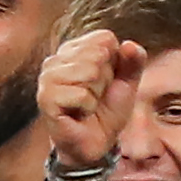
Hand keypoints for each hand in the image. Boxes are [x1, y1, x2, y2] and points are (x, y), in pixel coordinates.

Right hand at [38, 30, 145, 167]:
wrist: (97, 142)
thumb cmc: (108, 108)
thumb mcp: (128, 81)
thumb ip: (134, 60)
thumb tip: (129, 45)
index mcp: (74, 48)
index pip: (105, 39)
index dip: (114, 62)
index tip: (105, 80)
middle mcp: (56, 59)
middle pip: (99, 54)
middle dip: (105, 79)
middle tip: (95, 95)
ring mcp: (47, 78)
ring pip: (90, 72)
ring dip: (96, 94)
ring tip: (86, 104)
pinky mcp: (45, 98)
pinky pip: (81, 94)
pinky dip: (88, 107)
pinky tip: (78, 114)